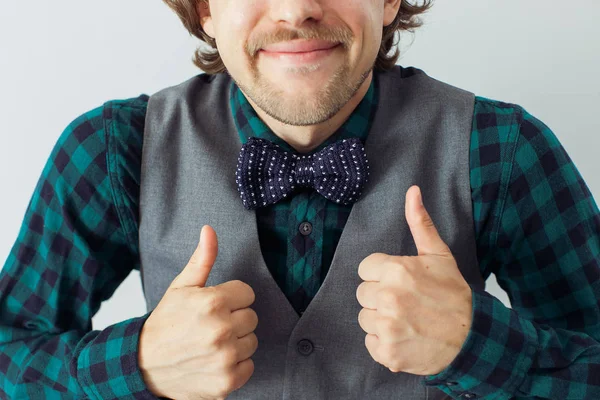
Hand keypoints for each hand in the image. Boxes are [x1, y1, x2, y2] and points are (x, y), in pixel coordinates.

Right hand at [138, 225, 257, 399]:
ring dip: (236, 342)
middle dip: (235, 319)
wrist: (143, 364)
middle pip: (252, 317)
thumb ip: (202, 259)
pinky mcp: (226, 382)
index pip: (247, 293)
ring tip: (212, 342)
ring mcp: (224, 358)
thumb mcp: (181, 287)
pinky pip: (249, 366)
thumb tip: (209, 230)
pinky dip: (236, 365)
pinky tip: (215, 360)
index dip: (232, 298)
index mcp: (212, 302)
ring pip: (252, 341)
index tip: (215, 305)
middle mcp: (221, 330)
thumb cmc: (166, 323)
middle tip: (211, 325)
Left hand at [356, 185, 472, 375]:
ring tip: (406, 320)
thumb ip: (419, 222)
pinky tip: (404, 337)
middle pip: (363, 293)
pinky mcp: (388, 353)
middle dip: (380, 296)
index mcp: (397, 270)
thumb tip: (412, 190)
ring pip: (364, 318)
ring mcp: (388, 327)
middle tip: (406, 302)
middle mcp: (389, 297)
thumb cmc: (453, 294)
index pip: (366, 268)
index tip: (401, 282)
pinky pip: (369, 343)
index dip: (382, 274)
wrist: (474, 337)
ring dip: (381, 320)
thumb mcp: (438, 254)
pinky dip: (383, 343)